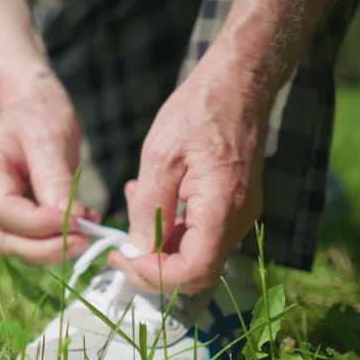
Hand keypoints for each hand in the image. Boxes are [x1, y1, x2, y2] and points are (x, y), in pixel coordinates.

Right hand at [0, 71, 95, 263]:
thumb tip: (71, 219)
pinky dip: (59, 241)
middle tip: (84, 241)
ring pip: (20, 247)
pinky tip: (85, 224)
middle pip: (7, 239)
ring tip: (87, 235)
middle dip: (45, 249)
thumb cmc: (39, 113)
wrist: (34, 105)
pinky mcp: (23, 216)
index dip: (37, 225)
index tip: (75, 222)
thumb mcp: (48, 137)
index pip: (4, 211)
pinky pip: (36, 240)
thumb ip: (55, 178)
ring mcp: (3, 209)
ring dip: (53, 250)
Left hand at [109, 53, 269, 293]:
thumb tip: (139, 248)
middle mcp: (238, 220)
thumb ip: (149, 208)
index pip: (193, 272)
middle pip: (196, 271)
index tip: (121, 257)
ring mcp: (238, 214)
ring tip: (135, 201)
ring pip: (196, 253)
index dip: (153, 275)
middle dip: (153, 265)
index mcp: (222, 210)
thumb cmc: (199, 112)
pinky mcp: (233, 205)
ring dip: (159, 242)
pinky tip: (151, 197)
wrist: (237, 84)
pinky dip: (172, 226)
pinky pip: (201, 233)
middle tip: (121, 245)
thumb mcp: (160, 157)